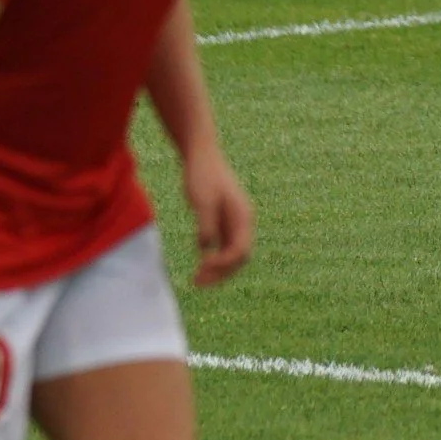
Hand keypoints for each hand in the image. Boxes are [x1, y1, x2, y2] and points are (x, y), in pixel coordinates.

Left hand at [183, 147, 254, 287]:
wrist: (201, 156)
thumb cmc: (202, 176)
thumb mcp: (202, 201)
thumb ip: (206, 225)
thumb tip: (206, 249)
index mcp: (242, 216)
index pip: (239, 251)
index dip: (222, 264)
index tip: (201, 266)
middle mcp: (243, 221)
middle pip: (240, 257)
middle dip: (221, 273)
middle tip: (197, 283)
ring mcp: (235, 221)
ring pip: (233, 253)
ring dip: (218, 269)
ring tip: (197, 279)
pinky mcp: (224, 219)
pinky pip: (225, 246)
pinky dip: (215, 258)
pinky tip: (200, 261)